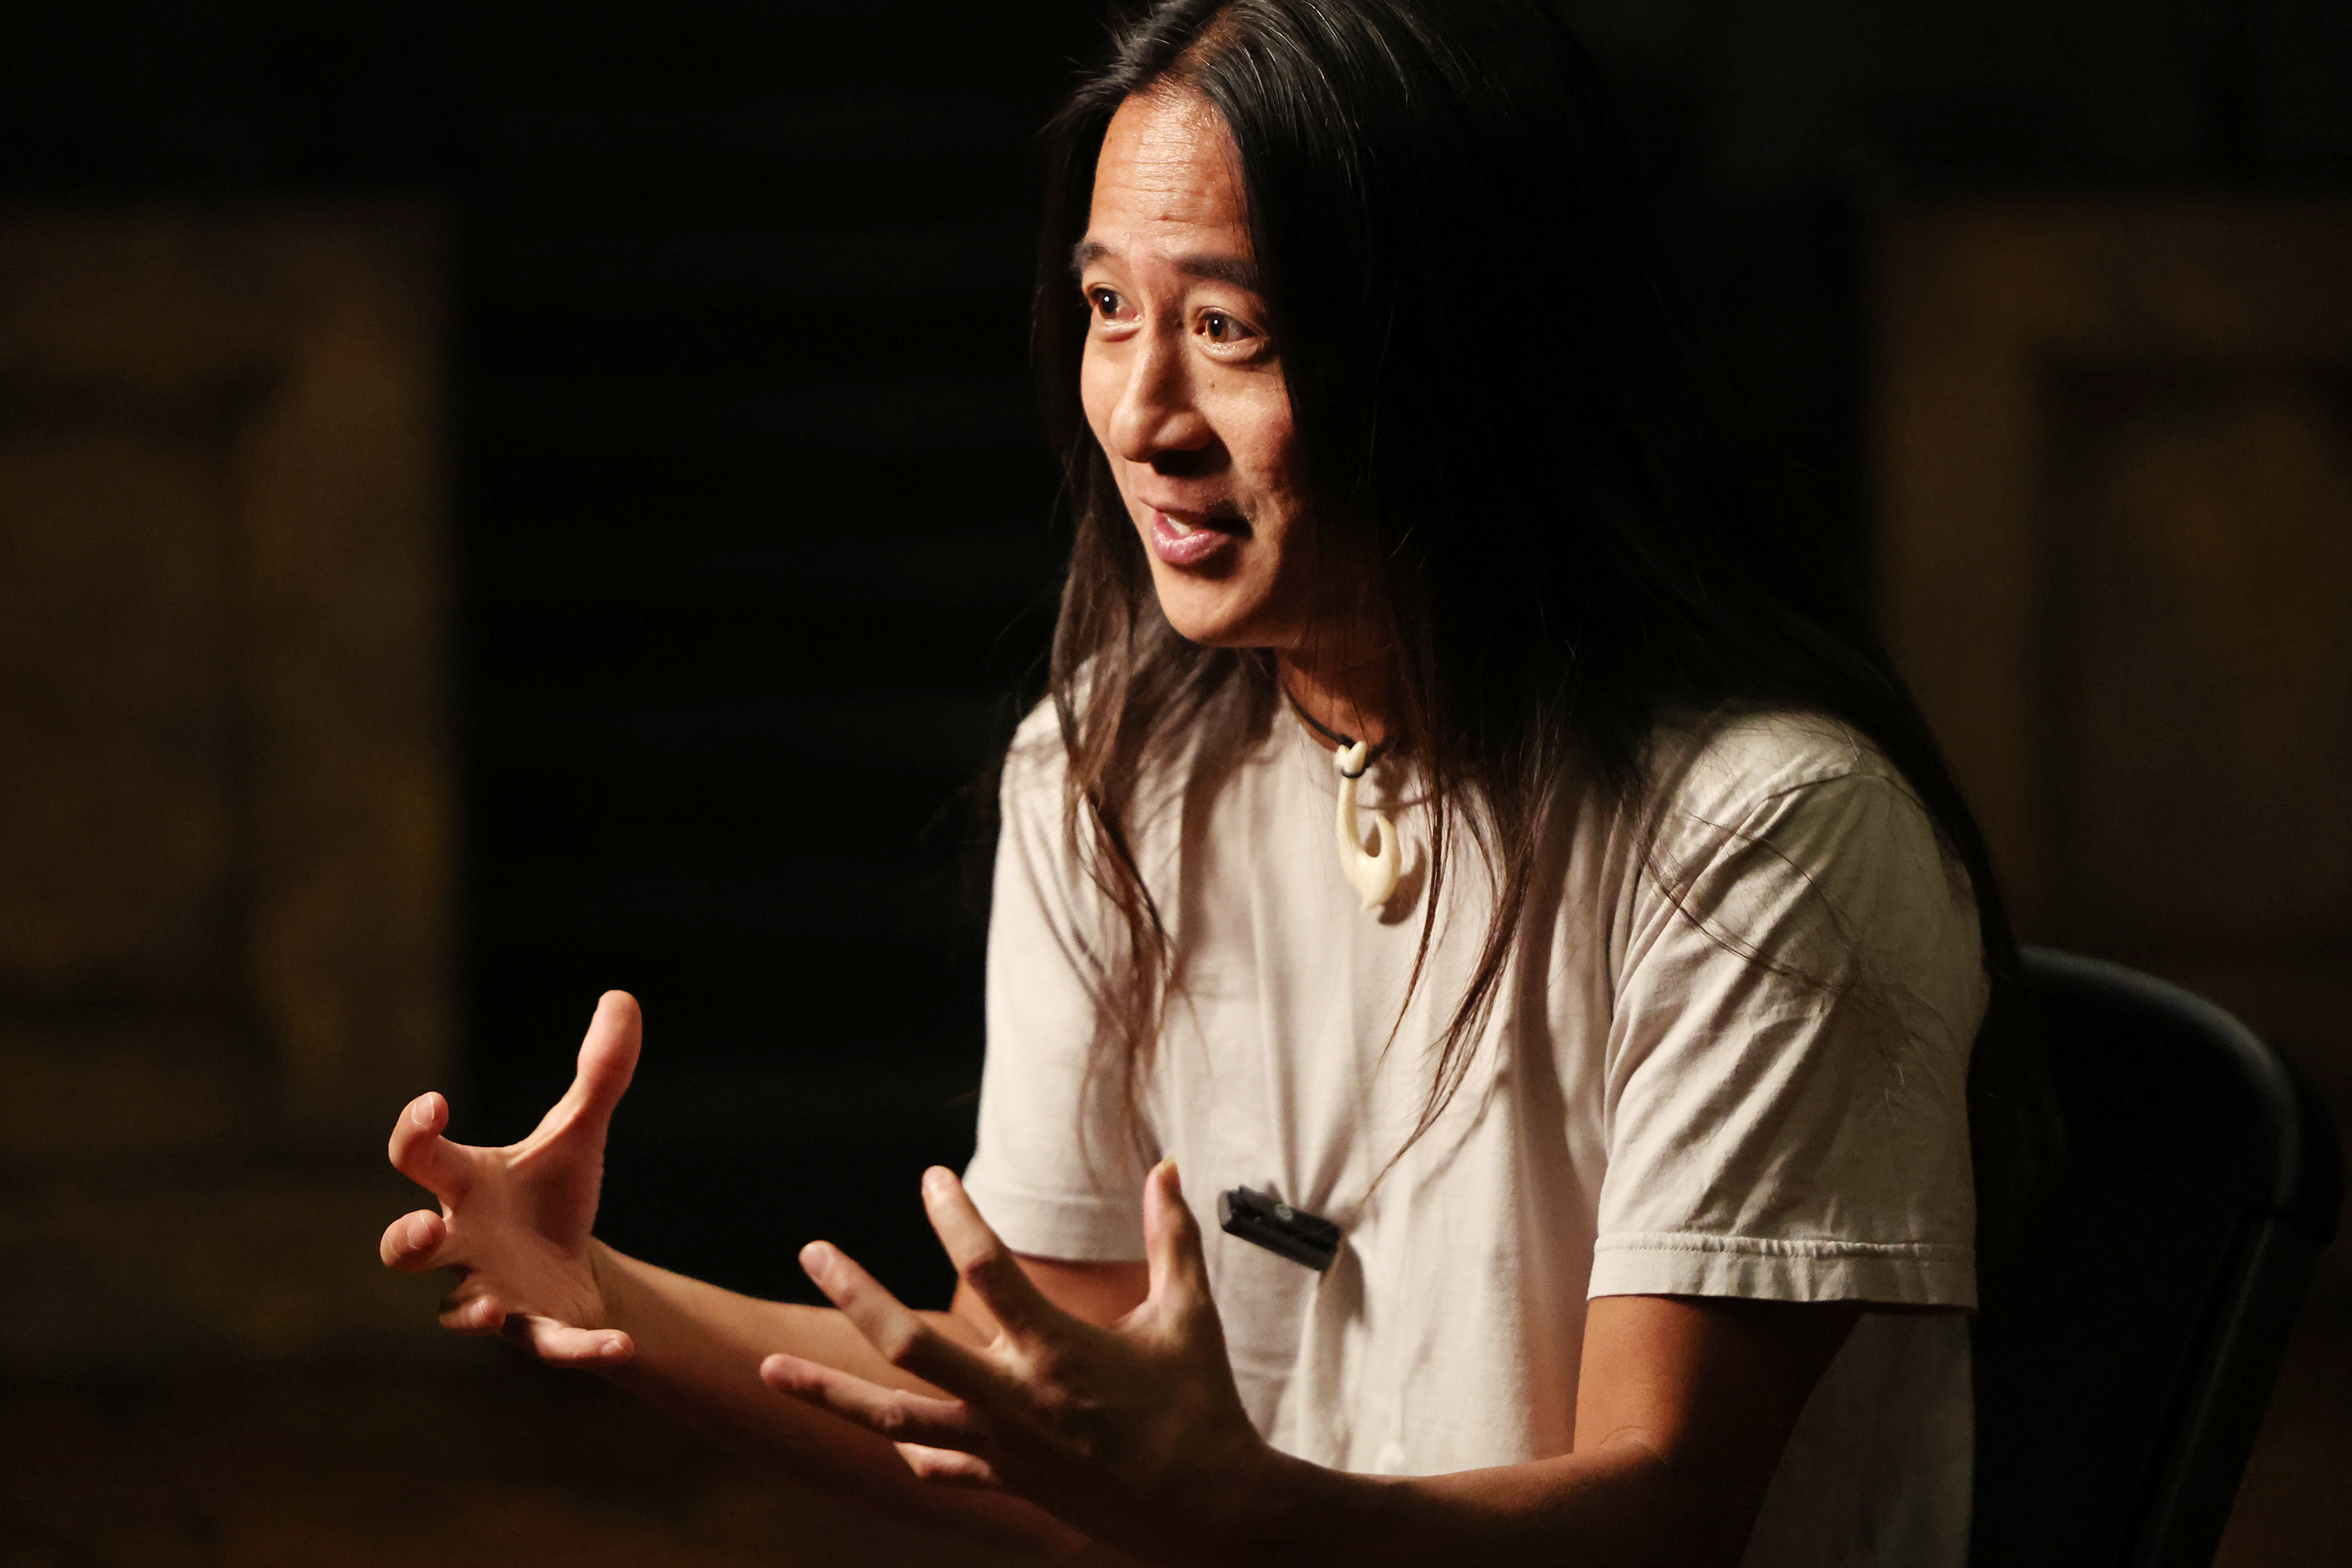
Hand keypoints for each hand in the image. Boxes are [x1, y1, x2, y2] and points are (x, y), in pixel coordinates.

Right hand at [378, 990, 641, 1366]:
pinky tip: (619, 1345)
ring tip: (487, 1309)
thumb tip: (622, 996)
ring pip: (456, 1311)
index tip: (435, 1103)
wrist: (571, 1267)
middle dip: (406, 1241)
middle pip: (404, 1249)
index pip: (417, 1157)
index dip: (415, 1132)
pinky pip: (548, 1346)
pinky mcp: (533, 1330)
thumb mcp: (577, 1132)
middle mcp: (461, 1243)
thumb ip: (598, 1073)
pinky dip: (580, 1349)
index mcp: (463, 1187)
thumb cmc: (551, 1194)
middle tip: (428, 1228)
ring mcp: (489, 1292)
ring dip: (468, 1311)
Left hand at [760, 1160, 1270, 1558]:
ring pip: (894, 1419)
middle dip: (854, 1295)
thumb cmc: (1202, 1407)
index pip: (987, 1270)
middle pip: (909, 1344)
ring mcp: (1003, 1449)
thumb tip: (1168, 1169)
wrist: (1210, 1514)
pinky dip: (910, 1452)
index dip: (955, 1217)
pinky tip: (885, 1440)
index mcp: (1057, 1351)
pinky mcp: (1009, 1485)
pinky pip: (941, 1469)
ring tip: (769, 1369)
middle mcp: (1015, 1400)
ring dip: (828, 1395)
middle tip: (812, 1251)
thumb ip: (1173, 1239)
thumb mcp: (1189, 1316)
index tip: (931, 1178)